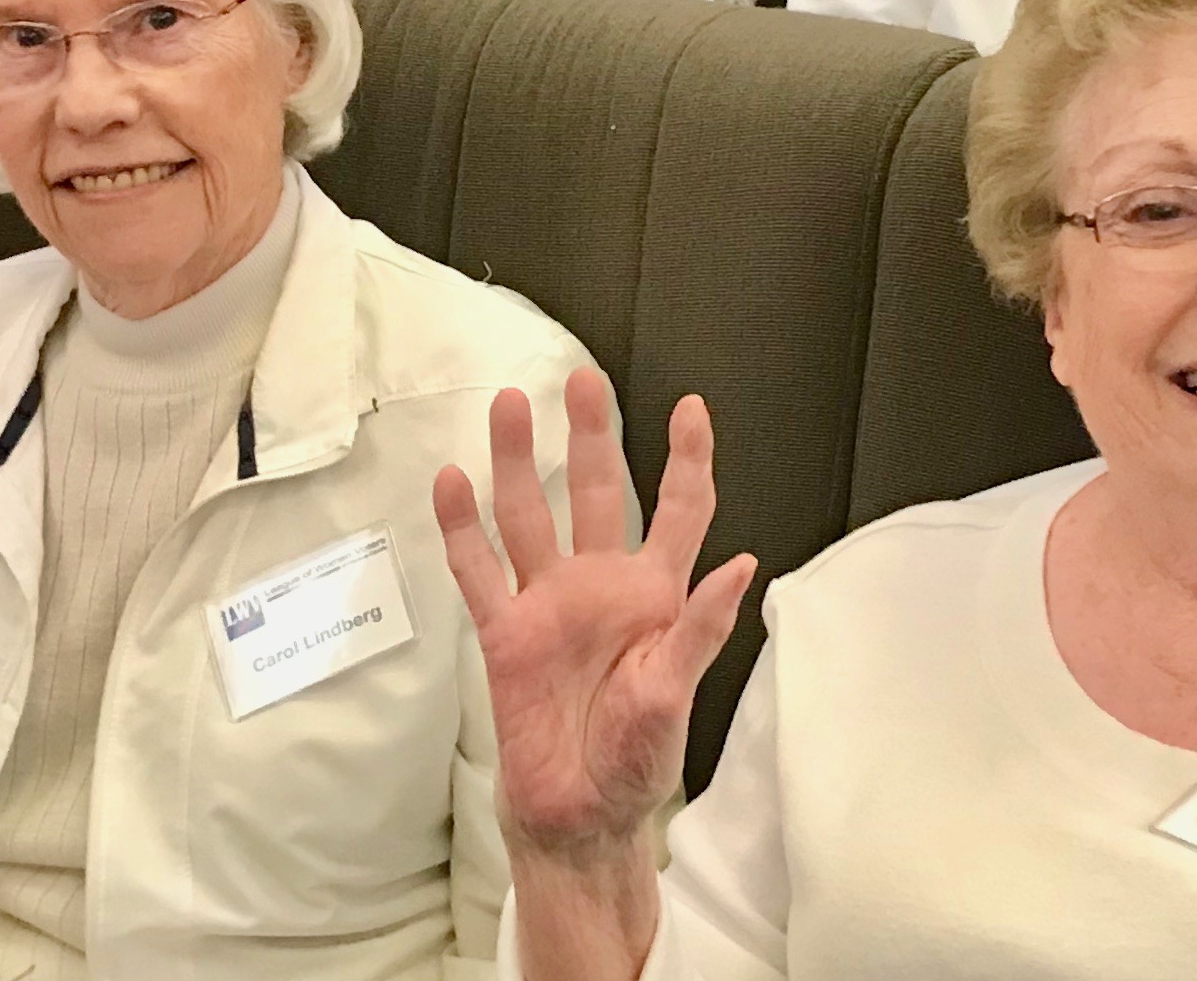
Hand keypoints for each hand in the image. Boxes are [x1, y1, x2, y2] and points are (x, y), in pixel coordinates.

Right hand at [435, 370, 753, 863]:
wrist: (578, 815)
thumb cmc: (636, 760)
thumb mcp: (676, 694)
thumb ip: (701, 627)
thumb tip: (744, 565)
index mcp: (655, 596)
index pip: (678, 510)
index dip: (687, 459)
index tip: (691, 408)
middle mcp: (601, 586)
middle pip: (595, 492)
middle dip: (590, 435)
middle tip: (583, 381)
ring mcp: (548, 604)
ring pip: (528, 515)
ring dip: (517, 461)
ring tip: (507, 406)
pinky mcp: (504, 633)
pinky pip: (479, 570)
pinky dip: (461, 527)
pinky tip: (452, 483)